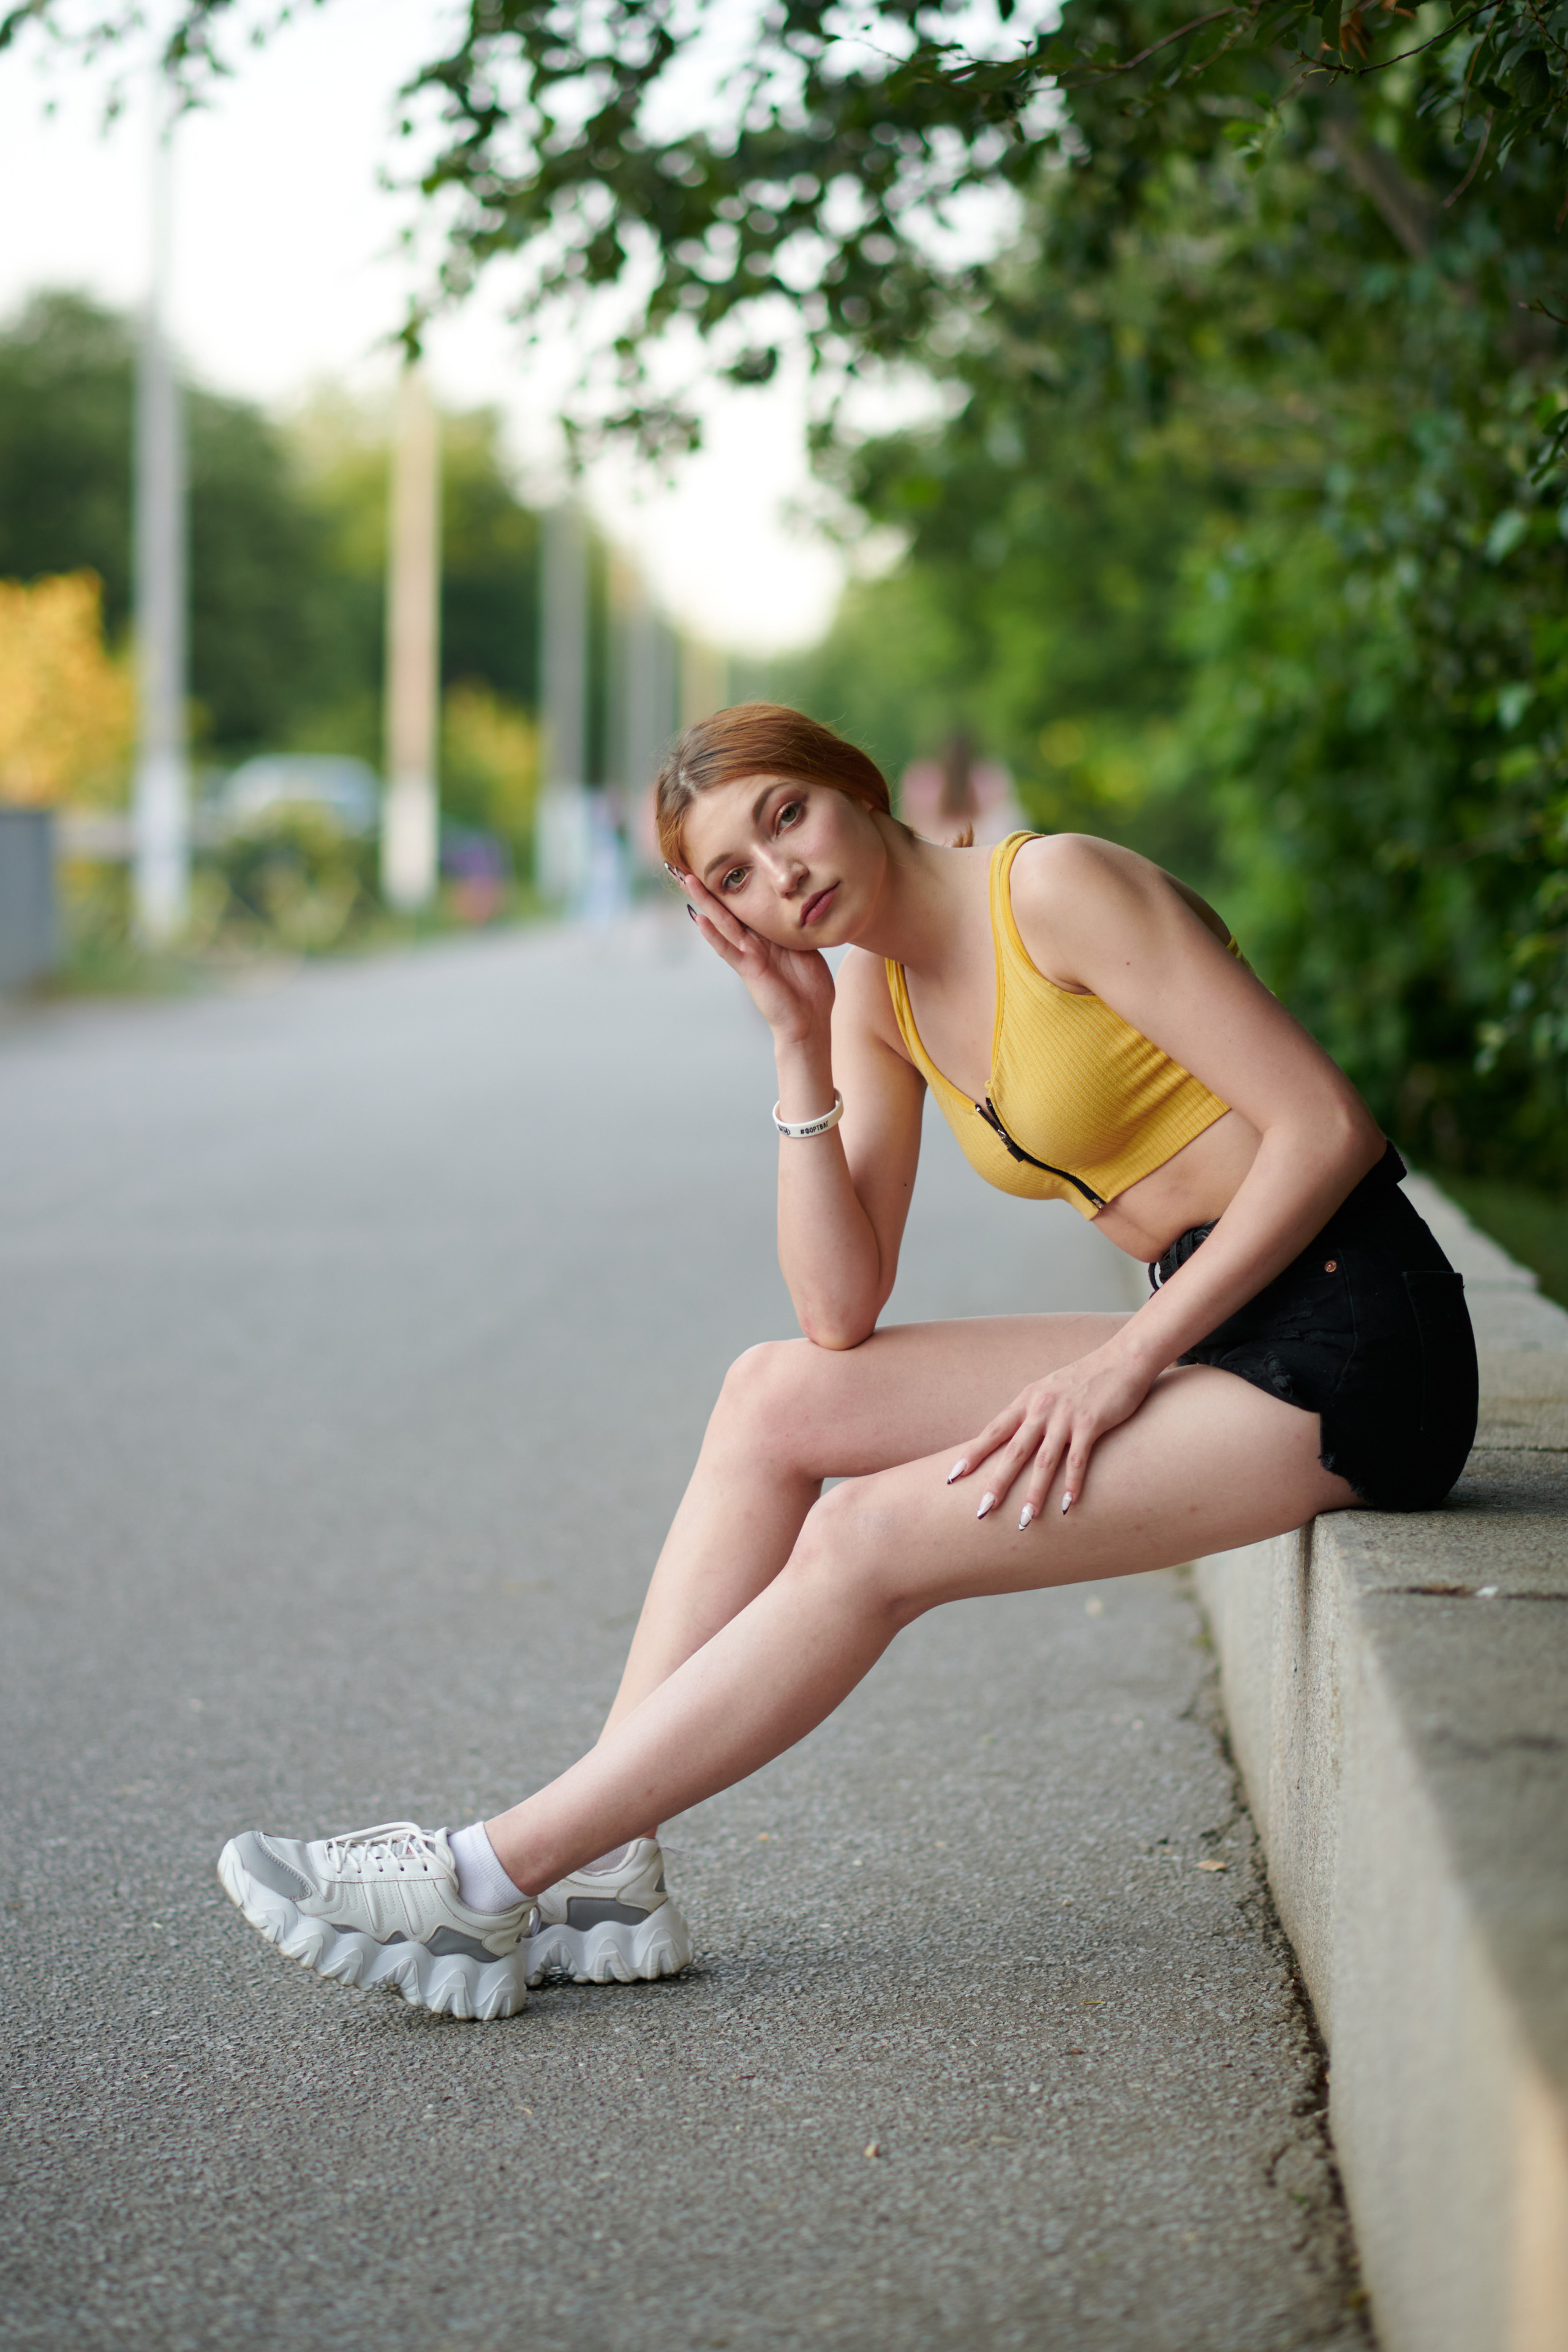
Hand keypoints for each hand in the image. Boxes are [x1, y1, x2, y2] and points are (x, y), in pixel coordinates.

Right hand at [677, 870, 835, 1045]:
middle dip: (705, 887)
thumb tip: (802, 904)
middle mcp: (752, 942)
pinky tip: (698, 919)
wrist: (810, 1022)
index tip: (715, 860)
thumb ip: (796, 928)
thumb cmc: (809, 989)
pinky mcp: (749, 970)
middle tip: (683, 864)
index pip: (743, 904)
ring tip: (686, 879)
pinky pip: (728, 950)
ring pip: (722, 922)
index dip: (729, 884)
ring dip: (704, 900)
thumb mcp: (806, 948)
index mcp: (765, 935)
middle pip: (725, 907)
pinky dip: (713, 934)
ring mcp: (748, 955)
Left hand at [945, 1341, 1156, 1524]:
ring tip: (1025, 1521)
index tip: (952, 1476)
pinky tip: (1066, 1505)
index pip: (993, 1431)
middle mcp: (1041, 1408)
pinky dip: (1071, 1484)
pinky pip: (1078, 1459)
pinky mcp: (1091, 1422)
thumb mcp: (1050, 1390)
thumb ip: (1032, 1412)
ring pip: (1044, 1462)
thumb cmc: (1086, 1378)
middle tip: (982, 1511)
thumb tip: (1013, 1437)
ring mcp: (1066, 1416)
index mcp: (1027, 1400)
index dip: (973, 1454)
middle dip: (996, 1483)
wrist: (1123, 1358)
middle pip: (1013, 1452)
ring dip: (1034, 1494)